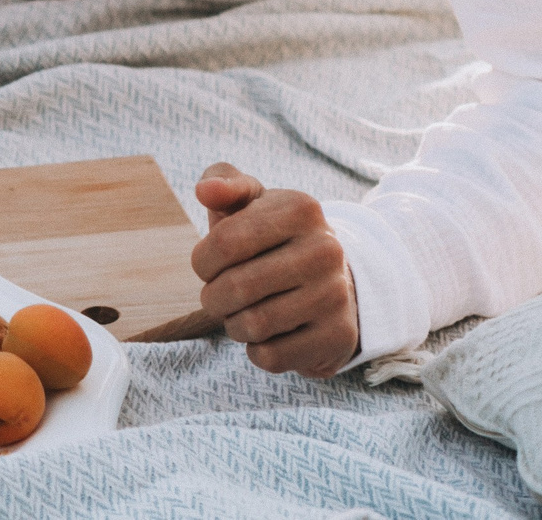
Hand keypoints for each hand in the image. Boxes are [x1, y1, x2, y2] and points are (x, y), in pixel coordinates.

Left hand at [191, 163, 358, 376]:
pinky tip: (267, 334)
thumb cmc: (273, 238)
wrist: (332, 283)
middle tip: (219, 296)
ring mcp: (337, 295)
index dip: (203, 261)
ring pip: (252, 325)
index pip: (224, 242)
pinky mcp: (338, 337)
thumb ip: (223, 184)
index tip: (208, 266)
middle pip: (235, 287)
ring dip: (233, 325)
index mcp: (302, 209)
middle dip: (213, 298)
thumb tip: (204, 191)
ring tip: (242, 313)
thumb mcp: (251, 202)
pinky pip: (272, 356)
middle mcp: (326, 250)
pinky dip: (256, 350)